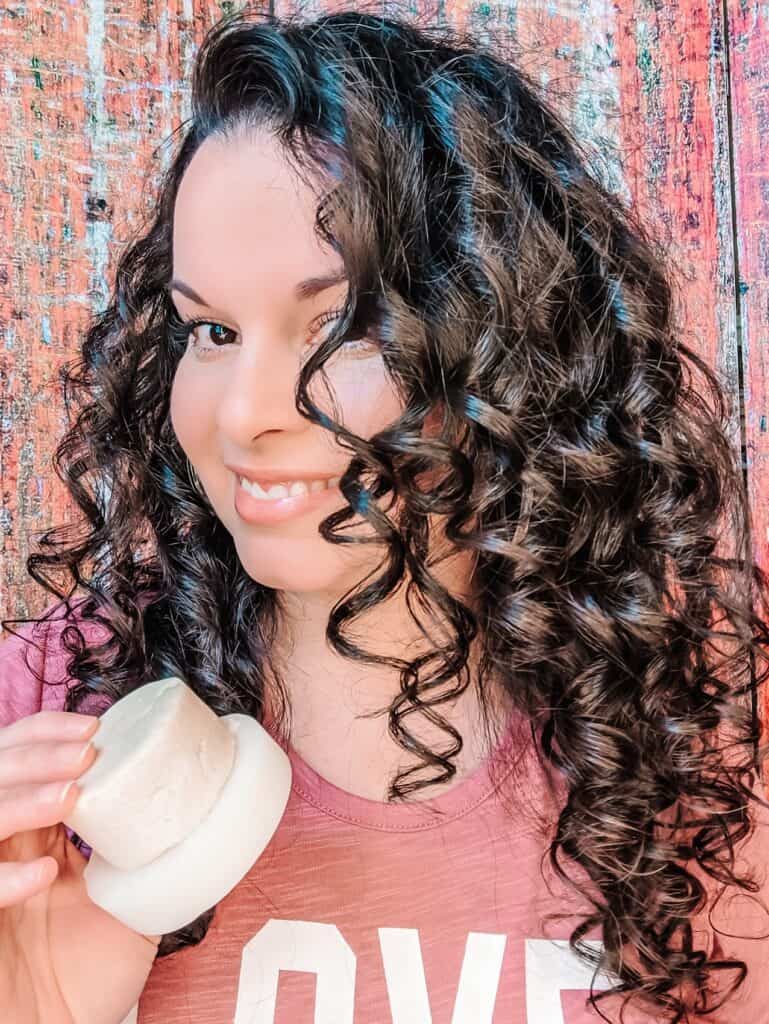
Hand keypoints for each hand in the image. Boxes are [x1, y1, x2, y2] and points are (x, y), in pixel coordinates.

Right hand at [0, 710, 160, 1023]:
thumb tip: (207, 812)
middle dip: (37, 753)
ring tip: (70, 794)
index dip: (49, 735)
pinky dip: (4, 876)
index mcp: (37, 837)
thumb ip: (152, 859)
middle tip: (86, 750)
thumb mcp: (134, 907)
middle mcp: (5, 851)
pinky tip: (43, 874)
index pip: (26, 762)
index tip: (95, 726)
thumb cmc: (90, 980)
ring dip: (22, 798)